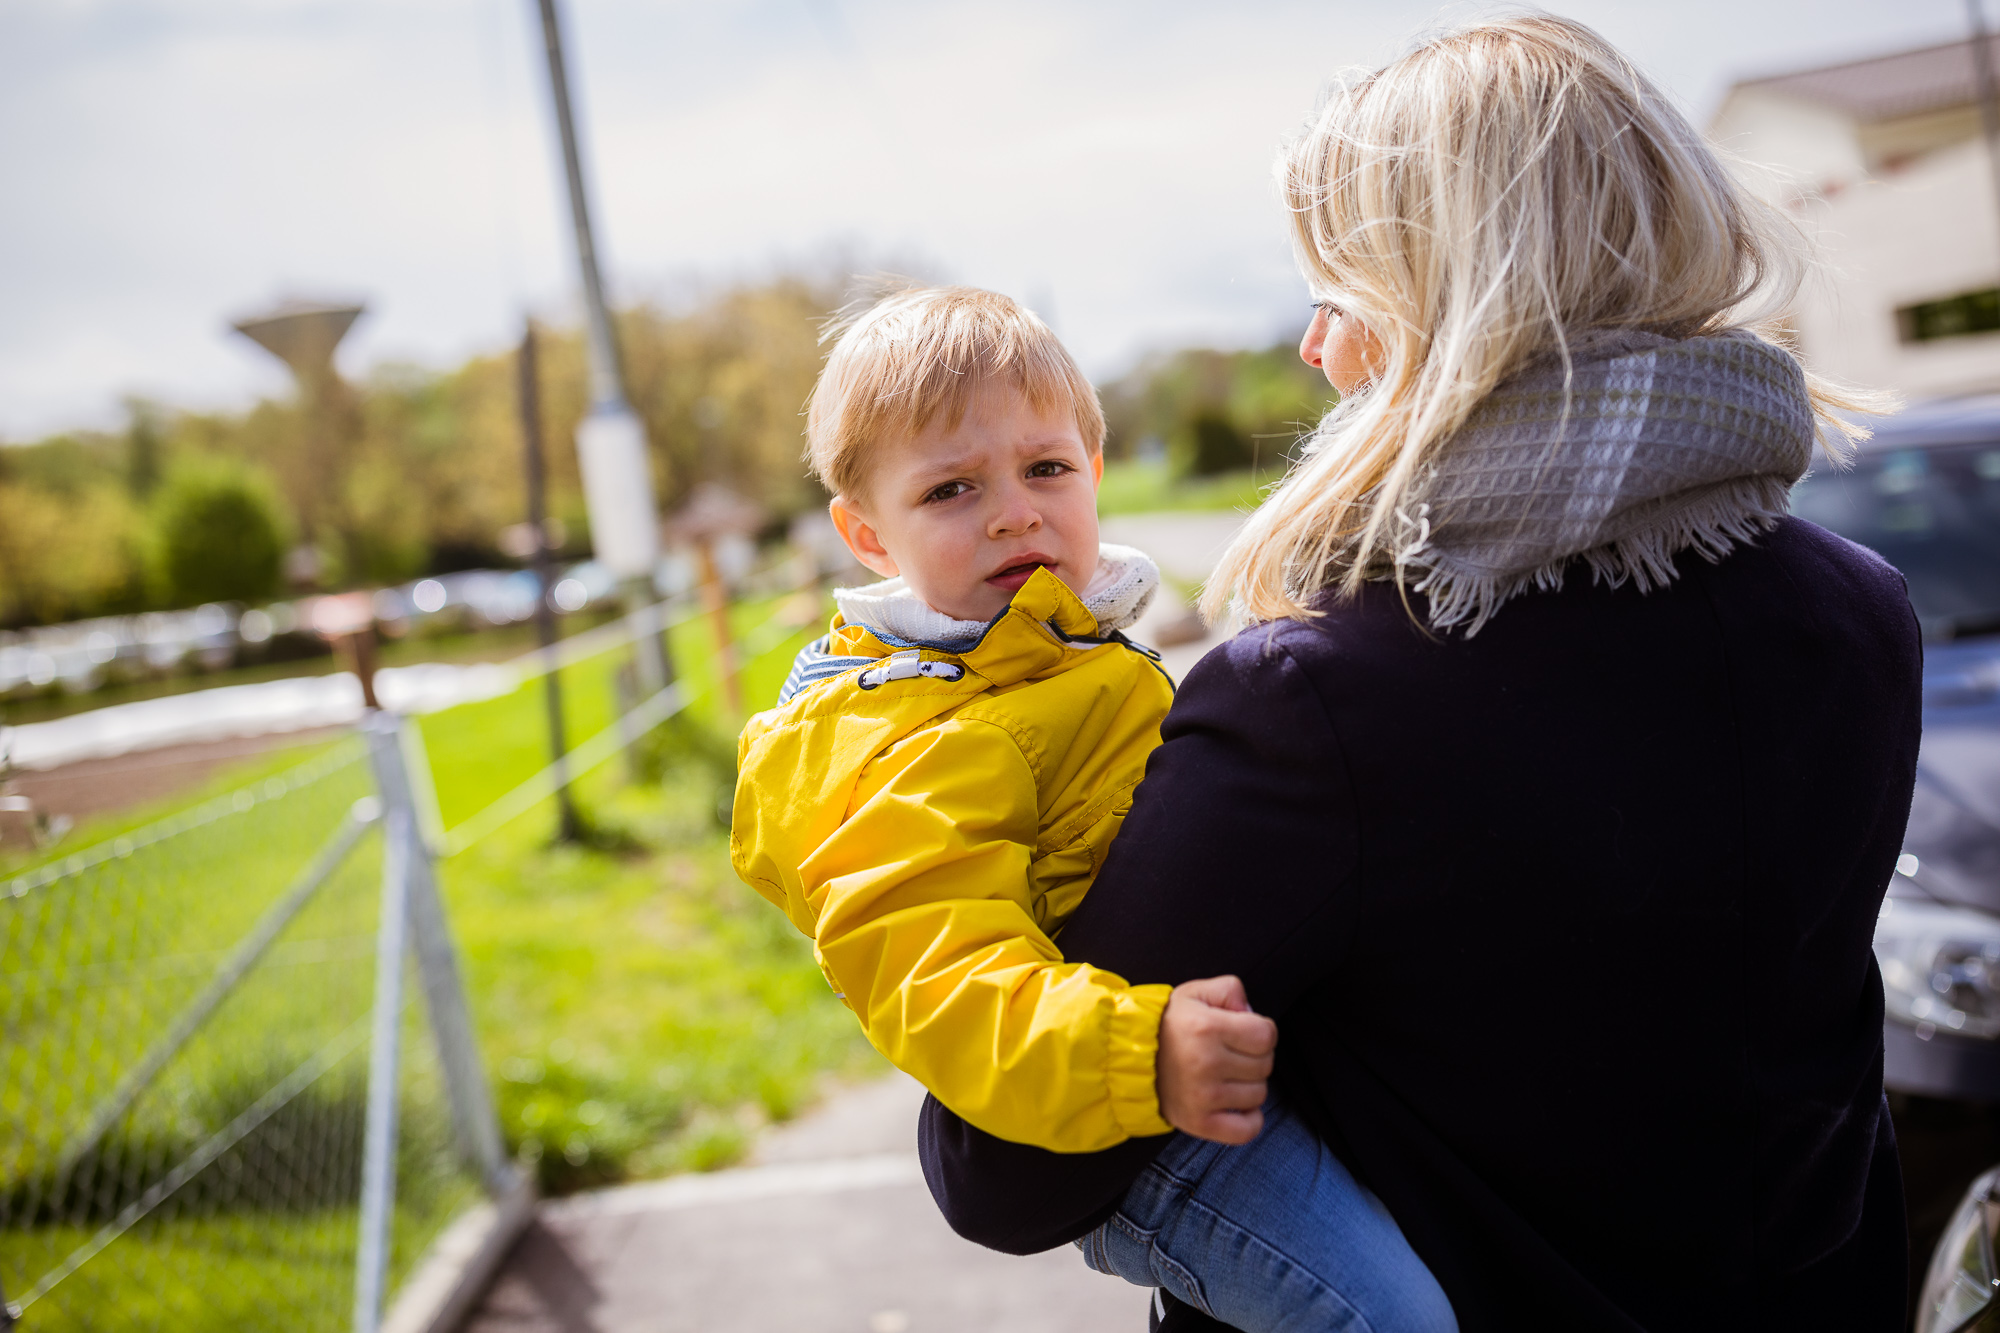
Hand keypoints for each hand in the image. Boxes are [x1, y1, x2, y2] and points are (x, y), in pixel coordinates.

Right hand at [1156, 975, 1276, 1144]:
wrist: (1128, 1058)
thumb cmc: (1167, 1026)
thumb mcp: (1194, 992)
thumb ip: (1230, 990)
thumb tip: (1251, 1012)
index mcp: (1207, 1027)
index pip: (1266, 1036)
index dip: (1261, 1031)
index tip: (1245, 1033)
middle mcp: (1206, 1063)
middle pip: (1265, 1066)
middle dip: (1253, 1057)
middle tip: (1230, 1054)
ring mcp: (1203, 1096)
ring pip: (1259, 1095)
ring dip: (1248, 1086)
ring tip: (1225, 1076)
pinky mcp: (1199, 1122)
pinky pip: (1247, 1129)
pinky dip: (1248, 1119)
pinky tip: (1234, 1104)